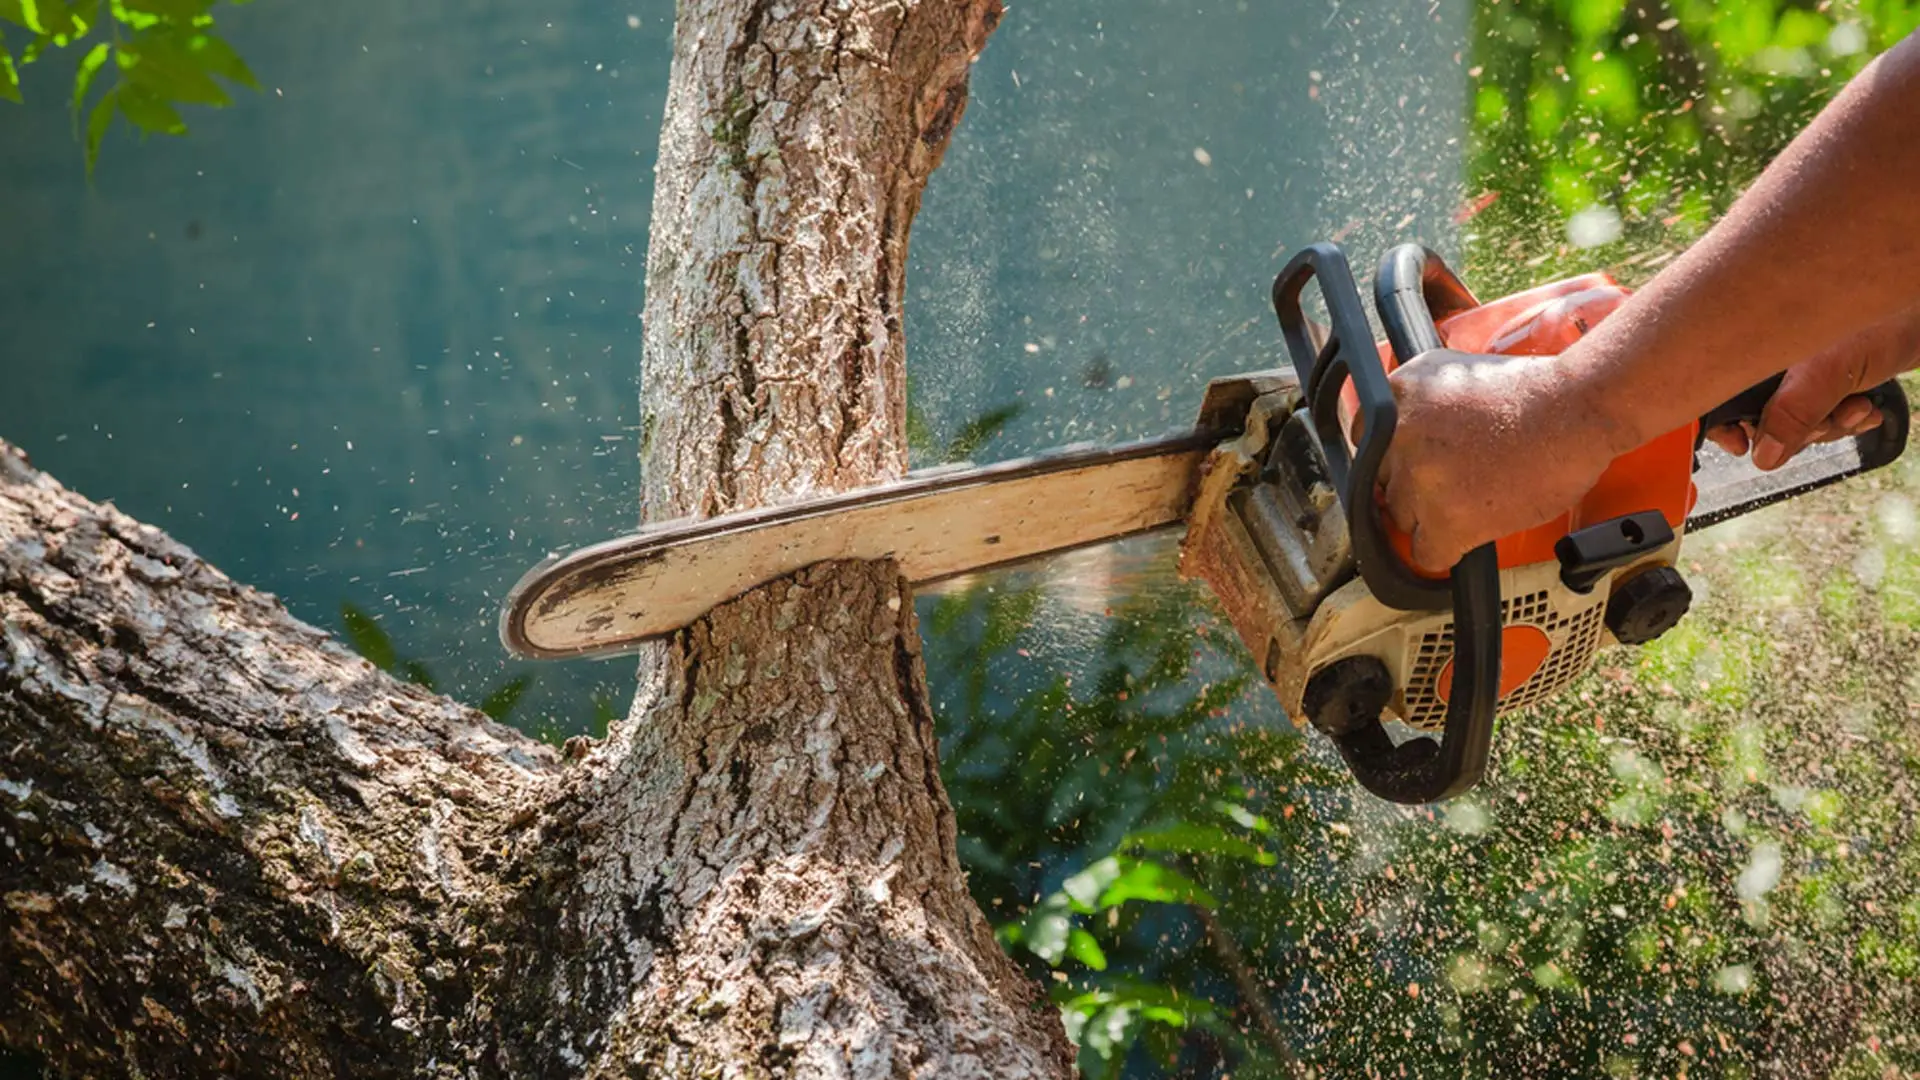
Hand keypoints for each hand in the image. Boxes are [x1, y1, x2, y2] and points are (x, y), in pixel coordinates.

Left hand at [1376, 349, 1620, 573]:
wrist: (1575, 409)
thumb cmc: (1531, 391)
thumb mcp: (1454, 371)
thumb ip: (1417, 402)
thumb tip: (1396, 437)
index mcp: (1396, 394)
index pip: (1366, 445)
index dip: (1394, 462)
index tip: (1412, 470)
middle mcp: (1397, 435)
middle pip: (1384, 484)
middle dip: (1416, 488)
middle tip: (1455, 483)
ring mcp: (1418, 478)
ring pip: (1403, 520)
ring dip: (1433, 518)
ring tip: (1475, 500)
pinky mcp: (1446, 518)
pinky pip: (1425, 554)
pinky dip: (1444, 553)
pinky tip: (1465, 537)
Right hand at [1704, 307, 1919, 468]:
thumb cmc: (1881, 320)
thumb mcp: (1829, 372)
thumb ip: (1792, 413)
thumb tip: (1762, 456)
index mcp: (1759, 348)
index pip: (1724, 395)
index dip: (1728, 424)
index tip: (1742, 445)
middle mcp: (1775, 359)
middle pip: (1764, 418)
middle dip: (1800, 429)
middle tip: (1829, 417)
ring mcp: (1803, 370)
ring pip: (1797, 422)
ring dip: (1832, 425)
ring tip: (1858, 406)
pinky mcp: (1830, 377)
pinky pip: (1825, 415)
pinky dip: (1848, 419)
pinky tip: (1866, 406)